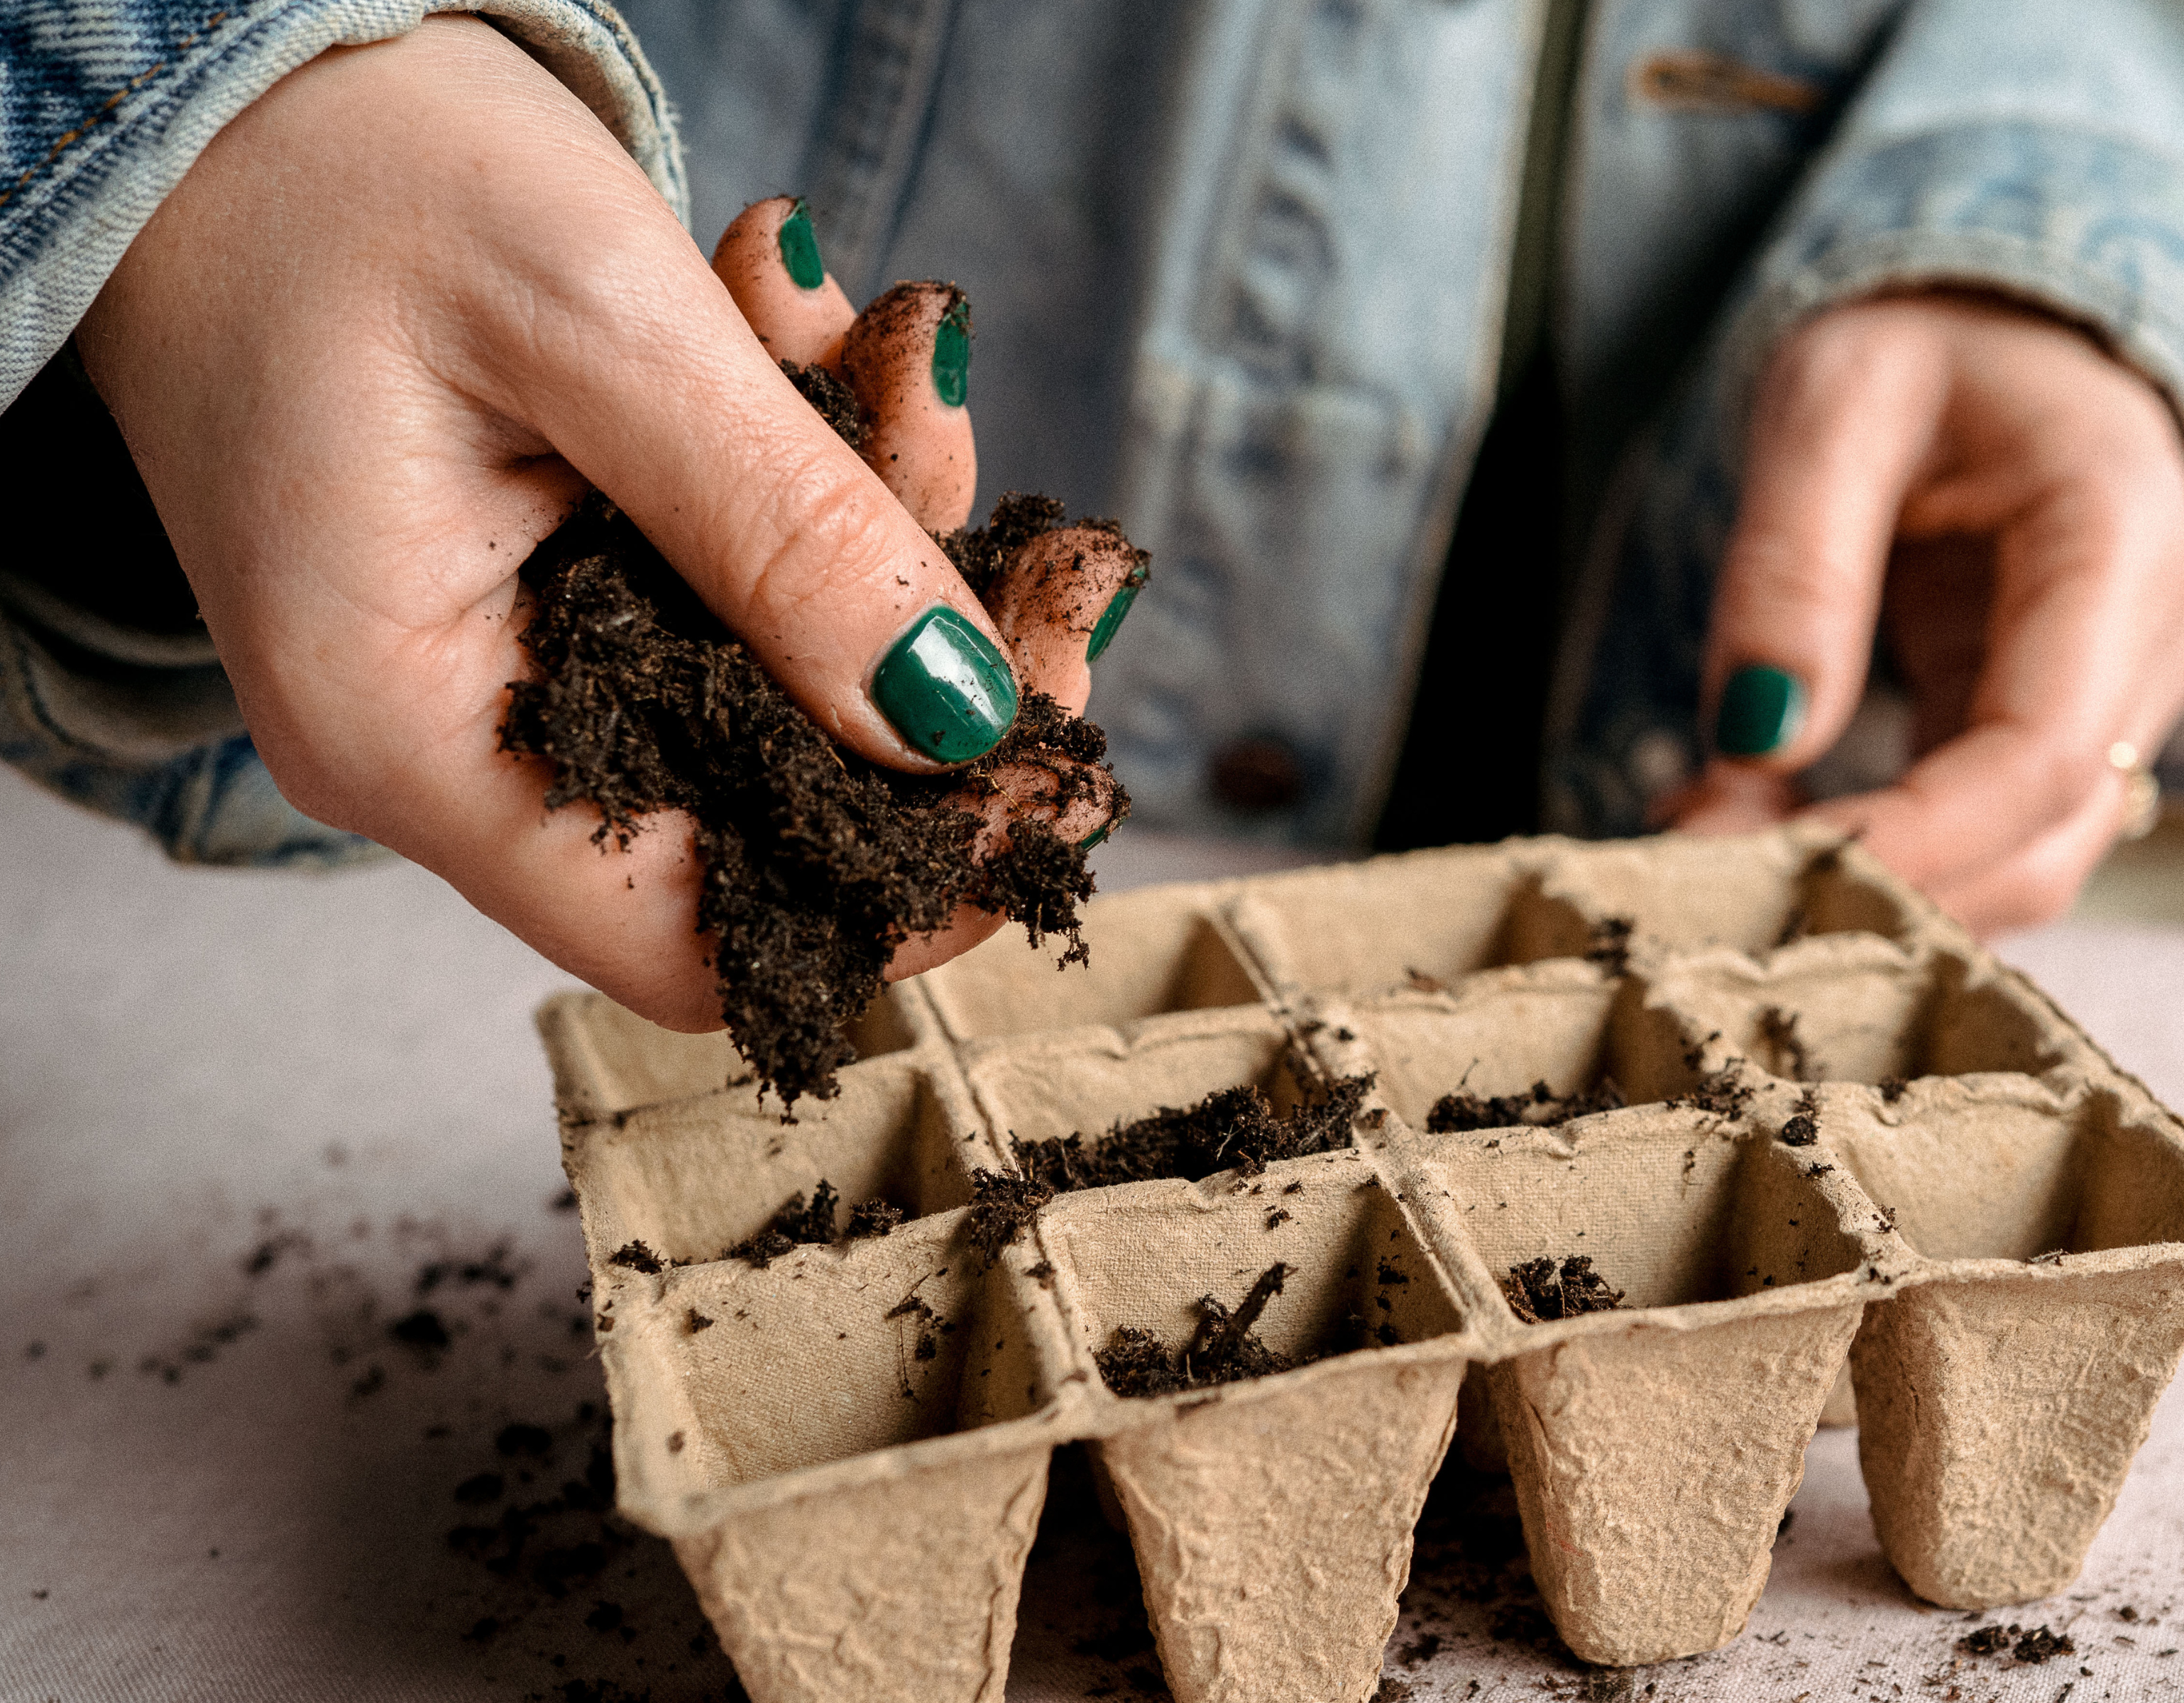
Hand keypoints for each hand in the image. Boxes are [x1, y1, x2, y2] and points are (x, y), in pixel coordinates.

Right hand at [74, 17, 1123, 1028]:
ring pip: (782, 675)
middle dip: (946, 671)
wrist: (217, 70)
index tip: (1061, 769)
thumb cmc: (341, 170)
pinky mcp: (551, 580)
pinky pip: (736, 576)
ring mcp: (505, 661)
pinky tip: (815, 320)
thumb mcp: (592, 325)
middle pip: (773, 809)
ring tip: (901, 340)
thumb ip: (784, 529)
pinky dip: (813, 467)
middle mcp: (454, 738)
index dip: (907, 888)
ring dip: (887, 522)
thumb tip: (965, 718)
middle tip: (1069, 547)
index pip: (703, 942)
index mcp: (411, 734)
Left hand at [1660, 292, 2183, 932]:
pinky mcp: (2055, 732)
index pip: (2044, 753)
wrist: (2011, 326)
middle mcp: (2154, 640)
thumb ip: (1796, 562)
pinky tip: (1751, 824)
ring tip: (1702, 834)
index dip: (1916, 842)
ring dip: (1871, 887)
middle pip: (2042, 840)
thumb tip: (1759, 736)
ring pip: (2018, 861)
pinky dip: (1874, 859)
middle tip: (1692, 869)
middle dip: (1877, 885)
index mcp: (2122, 537)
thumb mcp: (1833, 399)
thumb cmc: (1929, 341)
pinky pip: (1980, 835)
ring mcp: (2118, 699)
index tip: (1769, 873)